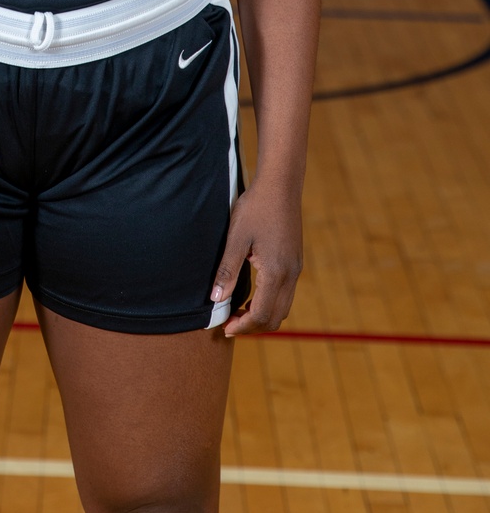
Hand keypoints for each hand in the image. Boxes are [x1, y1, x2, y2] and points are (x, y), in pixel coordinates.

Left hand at [211, 176, 301, 336]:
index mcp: (276, 272)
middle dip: (253, 326)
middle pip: (275, 317)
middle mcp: (290, 275)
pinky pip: (285, 294)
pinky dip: (270, 303)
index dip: (243, 326)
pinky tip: (253, 294)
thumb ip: (227, 271)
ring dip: (262, 315)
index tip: (225, 328)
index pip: (261, 315)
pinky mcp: (295, 261)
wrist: (280, 185)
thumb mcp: (236, 238)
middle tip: (229, 322)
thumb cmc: (256, 208)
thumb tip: (216, 299)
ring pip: (283, 308)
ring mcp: (295, 268)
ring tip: (238, 311)